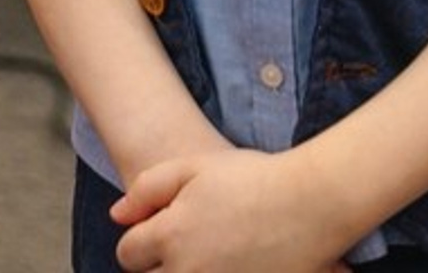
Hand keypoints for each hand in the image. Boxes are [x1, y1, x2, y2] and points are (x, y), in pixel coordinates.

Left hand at [110, 150, 350, 271]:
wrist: (310, 204)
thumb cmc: (253, 180)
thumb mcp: (193, 166)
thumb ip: (147, 189)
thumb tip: (117, 216)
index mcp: (170, 236)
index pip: (128, 255)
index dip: (140, 241)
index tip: (159, 230)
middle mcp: (188, 272)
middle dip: (158, 266)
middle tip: (189, 243)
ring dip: (183, 271)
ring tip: (209, 252)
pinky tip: (229, 262)